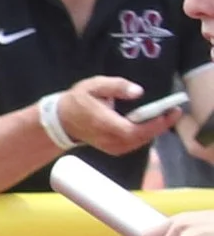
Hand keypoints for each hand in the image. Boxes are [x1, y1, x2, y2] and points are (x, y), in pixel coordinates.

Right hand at [54, 75, 174, 155]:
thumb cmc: (78, 100)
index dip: (152, 124)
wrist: (61, 121)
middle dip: (159, 126)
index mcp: (103, 122)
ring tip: (166, 117)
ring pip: (138, 143)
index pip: (131, 130)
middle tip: (173, 112)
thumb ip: (116, 86)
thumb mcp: (94, 85)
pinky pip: (133, 145)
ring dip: (153, 131)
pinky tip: (151, 126)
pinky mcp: (112, 149)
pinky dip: (145, 136)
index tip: (167, 112)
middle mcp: (107, 138)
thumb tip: (138, 91)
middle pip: (139, 138)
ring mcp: (109, 146)